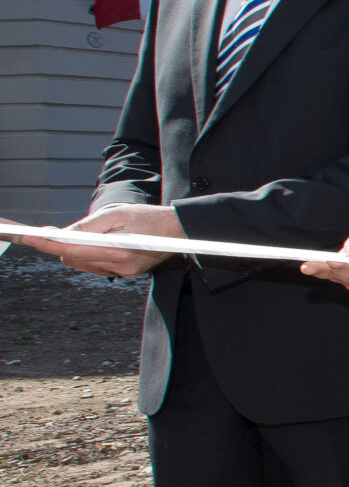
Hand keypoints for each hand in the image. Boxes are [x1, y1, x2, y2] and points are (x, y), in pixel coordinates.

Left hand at [30, 204, 183, 276]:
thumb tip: (62, 234)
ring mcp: (123, 272)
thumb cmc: (150, 218)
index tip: (31, 239)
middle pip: (74, 260)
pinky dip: (88, 255)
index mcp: (119, 252)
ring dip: (76, 250)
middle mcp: (120, 267)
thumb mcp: (116, 214)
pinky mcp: (125, 273)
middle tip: (52, 232)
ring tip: (81, 234)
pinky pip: (96, 266)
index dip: (48, 245)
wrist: (178, 230)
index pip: (73, 251)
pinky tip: (96, 243)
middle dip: (61, 246)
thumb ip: (88, 226)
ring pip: (83, 264)